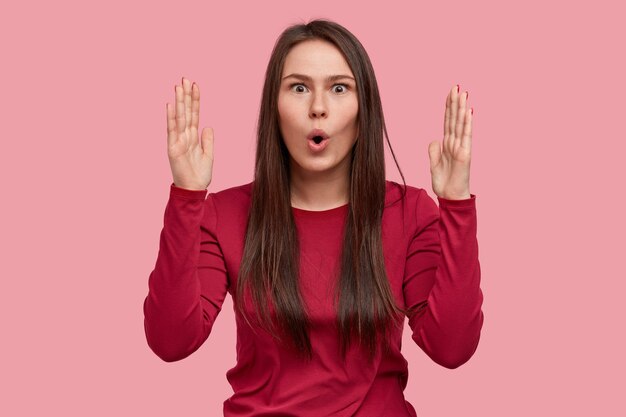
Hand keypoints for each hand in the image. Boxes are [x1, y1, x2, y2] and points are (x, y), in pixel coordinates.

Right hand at [166, 77, 213, 190]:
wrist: (194, 190)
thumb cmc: (200, 175)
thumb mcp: (208, 155)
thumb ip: (208, 141)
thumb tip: (208, 126)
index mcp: (193, 137)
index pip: (194, 114)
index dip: (195, 100)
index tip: (195, 85)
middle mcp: (184, 136)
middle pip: (186, 112)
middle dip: (186, 95)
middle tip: (185, 78)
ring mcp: (178, 141)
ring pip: (179, 117)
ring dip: (179, 102)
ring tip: (178, 86)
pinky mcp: (173, 148)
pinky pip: (172, 131)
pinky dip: (171, 118)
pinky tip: (170, 105)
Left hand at [428, 85, 472, 199]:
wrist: (450, 197)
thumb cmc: (444, 183)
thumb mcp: (434, 165)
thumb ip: (434, 151)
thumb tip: (434, 139)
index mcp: (447, 144)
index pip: (448, 122)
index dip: (448, 108)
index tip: (450, 93)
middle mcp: (455, 143)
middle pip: (454, 119)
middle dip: (455, 103)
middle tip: (456, 86)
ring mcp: (461, 148)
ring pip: (460, 124)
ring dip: (462, 108)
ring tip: (464, 93)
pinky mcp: (465, 154)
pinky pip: (466, 136)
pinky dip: (467, 124)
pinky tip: (469, 112)